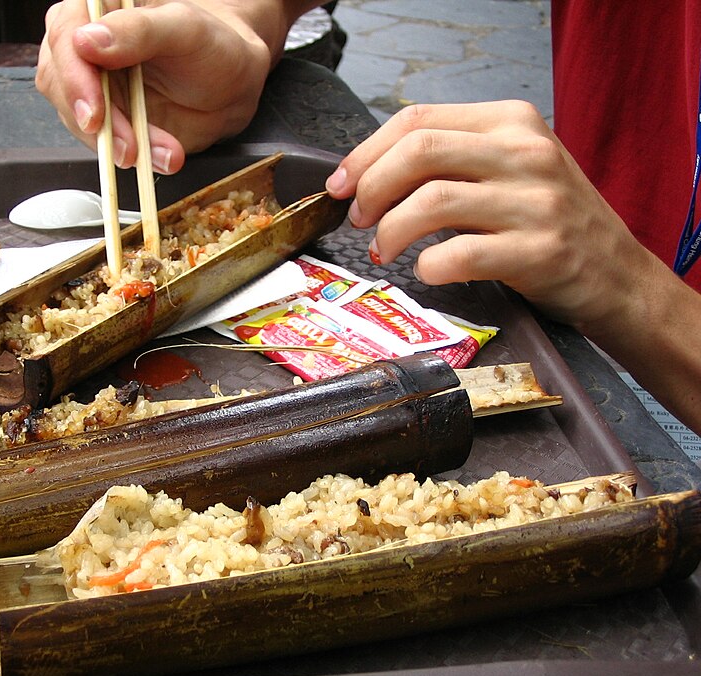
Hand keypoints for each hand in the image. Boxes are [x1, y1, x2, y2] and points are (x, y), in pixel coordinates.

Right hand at [36, 1, 284, 173]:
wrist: (233, 86)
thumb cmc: (213, 46)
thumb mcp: (185, 29)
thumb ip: (138, 31)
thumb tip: (87, 41)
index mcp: (100, 8)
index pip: (65, 37)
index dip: (74, 79)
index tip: (94, 112)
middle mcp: (87, 46)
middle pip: (59, 84)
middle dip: (95, 122)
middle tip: (127, 147)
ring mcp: (94, 86)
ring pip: (80, 120)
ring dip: (118, 145)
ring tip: (164, 151)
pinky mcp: (107, 120)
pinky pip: (105, 144)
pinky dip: (134, 155)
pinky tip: (163, 155)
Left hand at [324, 100, 656, 329]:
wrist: (617, 274)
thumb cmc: (548, 222)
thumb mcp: (510, 169)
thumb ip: (452, 161)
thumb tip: (368, 176)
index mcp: (510, 122)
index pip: (417, 119)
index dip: (366, 153)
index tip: (341, 185)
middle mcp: (524, 152)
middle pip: (419, 150)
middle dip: (371, 187)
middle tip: (358, 219)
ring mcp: (535, 200)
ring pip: (432, 200)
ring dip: (390, 230)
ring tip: (383, 250)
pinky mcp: (539, 250)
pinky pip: (458, 254)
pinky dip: (428, 266)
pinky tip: (428, 271)